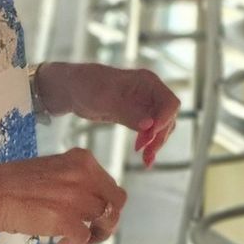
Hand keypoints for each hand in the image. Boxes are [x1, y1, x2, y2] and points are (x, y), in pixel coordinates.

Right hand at [0, 148, 126, 243]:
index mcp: (82, 160)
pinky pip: (84, 238)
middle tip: (93, 230)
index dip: (103, 201)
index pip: (109, 183)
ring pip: (107, 220)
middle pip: (117, 201)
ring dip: (96, 234)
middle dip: (108, 218)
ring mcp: (78, 198)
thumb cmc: (12, 182)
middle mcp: (86, 175)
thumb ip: (73, 179)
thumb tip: (87, 199)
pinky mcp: (66, 220)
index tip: (89, 213)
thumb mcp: (51, 168)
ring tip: (75, 239)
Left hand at [42, 63, 179, 167]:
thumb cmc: (87, 86)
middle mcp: (151, 92)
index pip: (169, 103)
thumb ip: (130, 112)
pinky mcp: (138, 116)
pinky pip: (150, 132)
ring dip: (156, 143)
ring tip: (146, 161)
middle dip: (160, 137)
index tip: (151, 137)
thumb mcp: (107, 99)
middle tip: (146, 154)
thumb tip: (150, 126)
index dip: (165, 121)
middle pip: (168, 118)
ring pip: (161, 127)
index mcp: (148, 82)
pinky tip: (145, 158)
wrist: (73, 89)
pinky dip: (149, 144)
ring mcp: (146, 104)